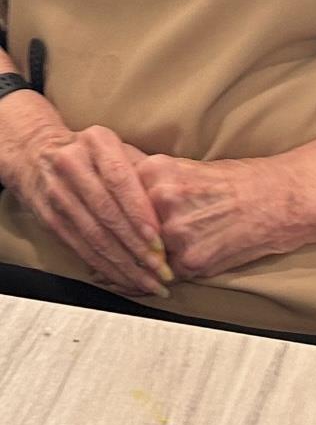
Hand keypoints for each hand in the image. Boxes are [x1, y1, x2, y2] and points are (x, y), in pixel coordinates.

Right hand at [0, 93, 169, 297]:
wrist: (35, 154)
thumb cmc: (91, 152)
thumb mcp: (116, 146)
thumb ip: (141, 170)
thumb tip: (171, 205)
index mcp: (97, 142)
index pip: (120, 181)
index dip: (139, 213)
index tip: (159, 240)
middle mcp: (73, 166)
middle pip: (107, 214)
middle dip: (137, 247)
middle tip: (162, 270)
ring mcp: (58, 195)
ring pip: (94, 237)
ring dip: (124, 264)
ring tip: (149, 282)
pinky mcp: (50, 221)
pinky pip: (81, 248)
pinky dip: (105, 267)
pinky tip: (124, 279)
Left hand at [135, 151, 301, 280]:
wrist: (281, 198)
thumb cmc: (241, 180)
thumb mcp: (190, 167)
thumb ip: (155, 183)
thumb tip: (118, 192)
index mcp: (157, 171)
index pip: (120, 197)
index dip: (124, 210)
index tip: (123, 215)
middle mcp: (161, 200)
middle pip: (134, 227)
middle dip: (146, 234)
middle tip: (172, 228)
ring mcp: (175, 232)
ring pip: (152, 253)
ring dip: (164, 253)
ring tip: (195, 239)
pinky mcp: (190, 261)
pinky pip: (174, 271)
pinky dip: (185, 266)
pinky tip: (207, 250)